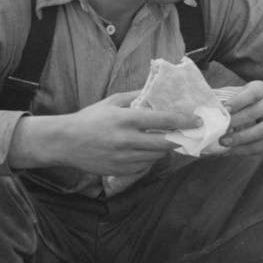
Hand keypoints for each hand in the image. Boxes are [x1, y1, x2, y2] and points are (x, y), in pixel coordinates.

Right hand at [8, 91, 201, 174]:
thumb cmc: (89, 119)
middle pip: (165, 143)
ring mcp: (125, 159)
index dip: (184, 121)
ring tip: (166, 140)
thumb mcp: (111, 101)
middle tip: (191, 134)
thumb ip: (135, 97)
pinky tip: (146, 151)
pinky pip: (145, 166)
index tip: (197, 120)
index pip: (162, 120)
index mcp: (126, 120)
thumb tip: (155, 91)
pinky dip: (150, 159)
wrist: (65, 142)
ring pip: (157, 156)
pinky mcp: (121, 171)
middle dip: (181, 139)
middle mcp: (127, 141)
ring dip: (164, 149)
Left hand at [219, 81, 262, 154]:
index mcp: (262, 89)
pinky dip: (245, 150)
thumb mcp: (247, 92)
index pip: (251, 93)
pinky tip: (230, 151)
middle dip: (236, 122)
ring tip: (223, 143)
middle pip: (255, 113)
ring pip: (261, 132)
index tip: (223, 109)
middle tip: (219, 131)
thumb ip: (228, 97)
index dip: (237, 101)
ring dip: (241, 139)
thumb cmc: (256, 99)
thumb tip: (207, 106)